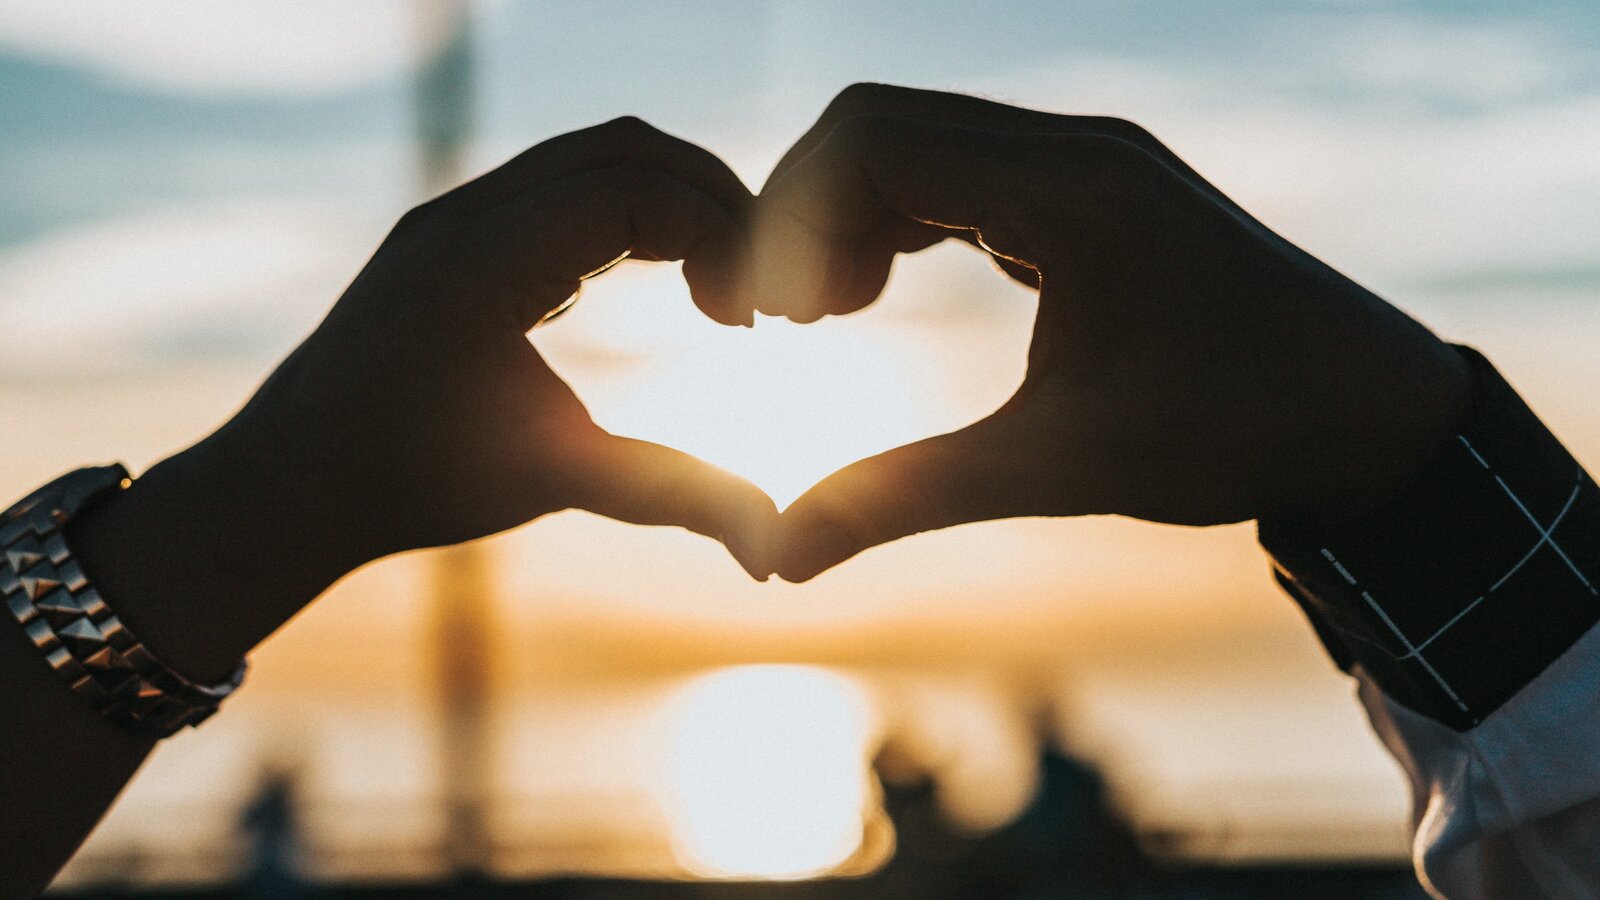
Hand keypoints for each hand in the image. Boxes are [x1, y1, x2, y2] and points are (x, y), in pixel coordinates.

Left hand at [70, 118, 778, 678]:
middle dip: (713, 202)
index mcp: (482, 263)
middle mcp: (463, 214)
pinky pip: (560, 182)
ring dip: (673, 201)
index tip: (750, 319)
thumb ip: (671, 495)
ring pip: (593, 155)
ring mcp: (454, 212)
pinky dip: (629, 210)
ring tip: (719, 284)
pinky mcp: (455, 229)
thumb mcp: (551, 481)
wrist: (288, 482)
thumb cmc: (409, 485)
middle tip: (757, 287)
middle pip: (625, 148)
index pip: (636, 189)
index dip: (719, 236)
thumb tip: (774, 547)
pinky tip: (657, 279)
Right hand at [750, 84, 1472, 581]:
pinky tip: (883, 292)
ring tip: (828, 314)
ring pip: (921, 139)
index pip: (873, 142)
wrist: (1369, 415)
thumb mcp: (1058, 467)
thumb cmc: (1231, 433)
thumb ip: (907, 496)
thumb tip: (780, 555)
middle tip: (787, 319)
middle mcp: (1077, 149)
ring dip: (853, 213)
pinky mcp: (1094, 189)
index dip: (791, 222)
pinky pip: (964, 169)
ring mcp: (1089, 161)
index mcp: (1069, 191)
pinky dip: (903, 217)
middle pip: (881, 124)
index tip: (772, 321)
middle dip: (807, 212)